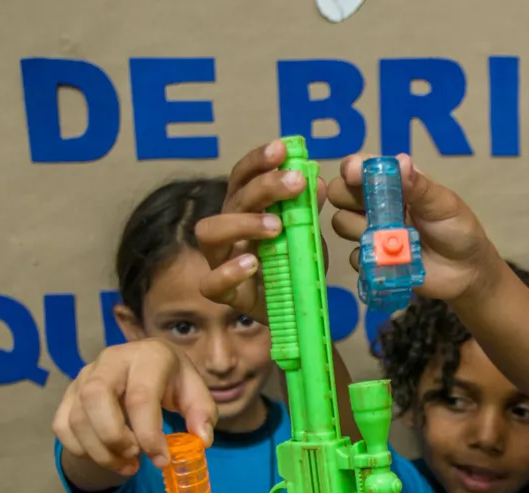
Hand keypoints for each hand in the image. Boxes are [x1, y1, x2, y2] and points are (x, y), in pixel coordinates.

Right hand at [52, 339, 215, 475]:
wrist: (145, 367)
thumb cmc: (172, 382)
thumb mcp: (195, 392)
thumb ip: (202, 414)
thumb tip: (201, 440)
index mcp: (148, 356)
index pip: (141, 396)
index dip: (149, 434)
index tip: (161, 460)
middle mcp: (111, 360)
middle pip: (96, 397)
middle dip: (114, 438)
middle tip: (135, 458)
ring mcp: (85, 376)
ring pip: (76, 417)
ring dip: (100, 451)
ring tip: (128, 465)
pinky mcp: (70, 394)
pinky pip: (62, 426)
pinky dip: (81, 450)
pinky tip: (107, 457)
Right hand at [196, 138, 328, 323]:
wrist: (297, 308)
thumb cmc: (294, 264)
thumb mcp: (306, 234)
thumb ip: (308, 210)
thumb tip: (318, 181)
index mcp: (246, 209)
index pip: (243, 176)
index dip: (258, 160)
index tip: (282, 149)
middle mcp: (228, 229)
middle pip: (233, 199)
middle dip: (263, 186)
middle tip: (295, 183)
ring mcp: (221, 260)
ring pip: (210, 232)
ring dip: (243, 223)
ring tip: (276, 227)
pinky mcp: (225, 293)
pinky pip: (211, 283)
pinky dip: (230, 271)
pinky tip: (253, 263)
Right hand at [326, 152, 501, 302]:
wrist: (465, 271)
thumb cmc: (457, 229)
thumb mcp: (443, 204)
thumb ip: (420, 186)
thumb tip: (401, 161)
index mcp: (393, 183)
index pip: (360, 167)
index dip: (352, 169)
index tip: (353, 175)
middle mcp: (376, 204)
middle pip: (340, 193)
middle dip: (346, 198)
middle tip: (369, 209)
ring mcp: (371, 232)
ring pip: (341, 223)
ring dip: (359, 229)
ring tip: (389, 238)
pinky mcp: (371, 260)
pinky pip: (354, 256)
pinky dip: (369, 259)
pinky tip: (391, 260)